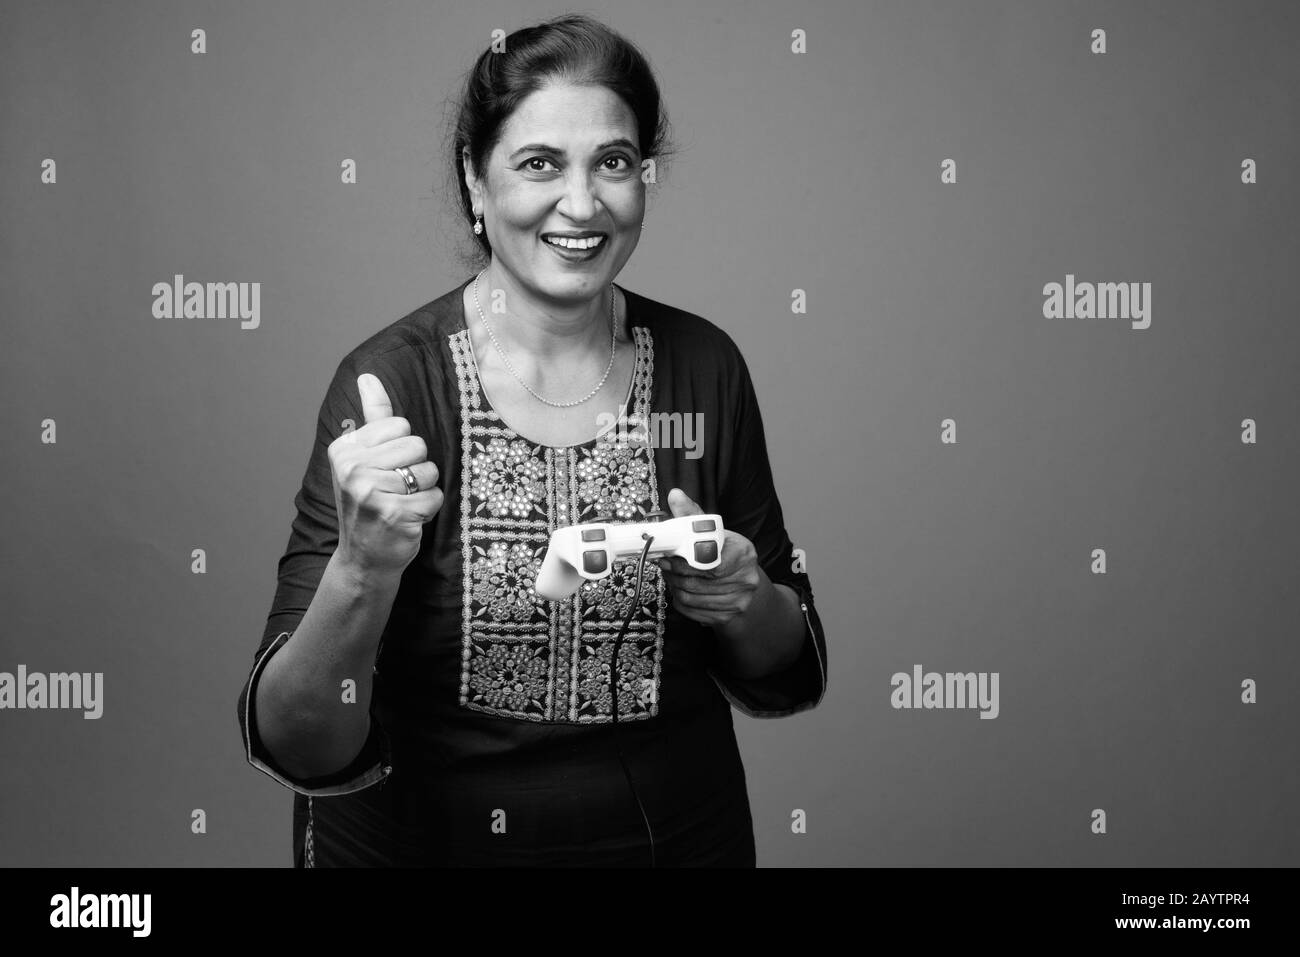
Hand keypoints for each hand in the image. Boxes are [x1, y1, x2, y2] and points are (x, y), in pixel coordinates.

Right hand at [329, 373, 443, 577]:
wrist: (363, 559)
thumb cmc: (369, 504)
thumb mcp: (364, 459)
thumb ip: (372, 417)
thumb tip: (368, 377)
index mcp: (344, 449)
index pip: (400, 425)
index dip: (402, 449)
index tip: (384, 471)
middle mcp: (352, 468)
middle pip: (417, 445)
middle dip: (416, 469)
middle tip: (395, 490)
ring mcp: (370, 492)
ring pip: (429, 471)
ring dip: (423, 490)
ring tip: (401, 504)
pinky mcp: (393, 514)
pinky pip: (434, 497)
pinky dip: (429, 509)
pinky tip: (408, 520)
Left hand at [654, 488, 761, 628]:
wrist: (749, 589)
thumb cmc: (729, 557)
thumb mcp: (717, 533)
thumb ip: (694, 516)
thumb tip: (675, 495)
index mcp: (743, 552)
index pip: (708, 559)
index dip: (682, 559)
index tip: (668, 554)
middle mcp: (745, 578)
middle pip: (696, 579)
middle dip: (673, 571)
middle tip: (663, 563)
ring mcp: (737, 601)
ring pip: (690, 596)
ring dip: (673, 585)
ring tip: (671, 575)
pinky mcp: (727, 617)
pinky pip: (691, 610)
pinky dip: (680, 600)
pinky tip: (680, 590)